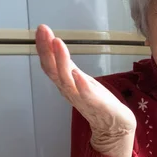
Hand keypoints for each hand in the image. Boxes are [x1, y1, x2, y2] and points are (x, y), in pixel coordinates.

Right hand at [35, 25, 135, 156]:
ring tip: (58, 44)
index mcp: (66, 83)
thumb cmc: (97, 101)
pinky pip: (86, 96)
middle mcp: (70, 90)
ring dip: (62, 61)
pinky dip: (80, 85)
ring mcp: (82, 98)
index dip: (44, 48)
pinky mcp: (97, 106)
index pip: (50, 64)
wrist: (114, 127)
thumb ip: (67, 65)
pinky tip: (77, 74)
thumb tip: (54, 44)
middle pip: (53, 70)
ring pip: (66, 80)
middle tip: (43, 31)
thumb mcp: (80, 79)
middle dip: (47, 50)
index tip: (41, 29)